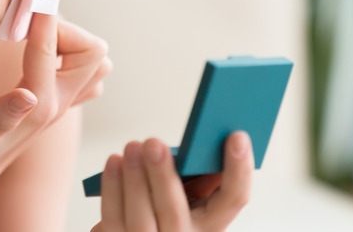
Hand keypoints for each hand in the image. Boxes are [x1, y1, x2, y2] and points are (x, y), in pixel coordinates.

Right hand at [0, 0, 110, 230]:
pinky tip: (32, 41)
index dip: (46, 8)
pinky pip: (74, 68)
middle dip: (63, 23)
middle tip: (27, 10)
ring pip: (86, 59)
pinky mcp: (47, 103)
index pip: (51, 45)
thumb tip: (27, 96)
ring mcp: (55, 104)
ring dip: (63, 34)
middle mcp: (55, 104)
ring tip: (27, 23)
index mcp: (37, 106)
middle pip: (91, 51)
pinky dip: (60, 46)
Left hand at [91, 132, 253, 231]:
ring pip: (141, 218)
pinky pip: (113, 218)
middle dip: (162, 175)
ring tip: (132, 146)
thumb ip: (195, 170)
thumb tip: (199, 131)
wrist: (140, 231)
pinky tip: (114, 161)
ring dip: (134, 178)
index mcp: (212, 224)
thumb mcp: (189, 192)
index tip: (237, 135)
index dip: (240, 169)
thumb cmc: (166, 203)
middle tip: (153, 141)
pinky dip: (112, 187)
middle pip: (174, 212)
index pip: (234, 199)